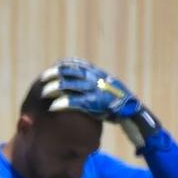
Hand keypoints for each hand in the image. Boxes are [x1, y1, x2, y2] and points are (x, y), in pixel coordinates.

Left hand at [42, 59, 156, 146]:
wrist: (133, 112)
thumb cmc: (116, 103)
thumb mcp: (105, 88)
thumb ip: (92, 84)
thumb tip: (78, 81)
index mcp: (99, 74)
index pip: (80, 65)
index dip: (66, 65)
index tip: (55, 66)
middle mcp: (98, 79)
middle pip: (73, 73)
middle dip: (57, 74)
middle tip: (44, 78)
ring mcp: (97, 90)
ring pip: (72, 86)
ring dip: (56, 88)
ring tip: (43, 92)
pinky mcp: (97, 103)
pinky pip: (77, 102)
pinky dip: (64, 104)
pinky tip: (53, 107)